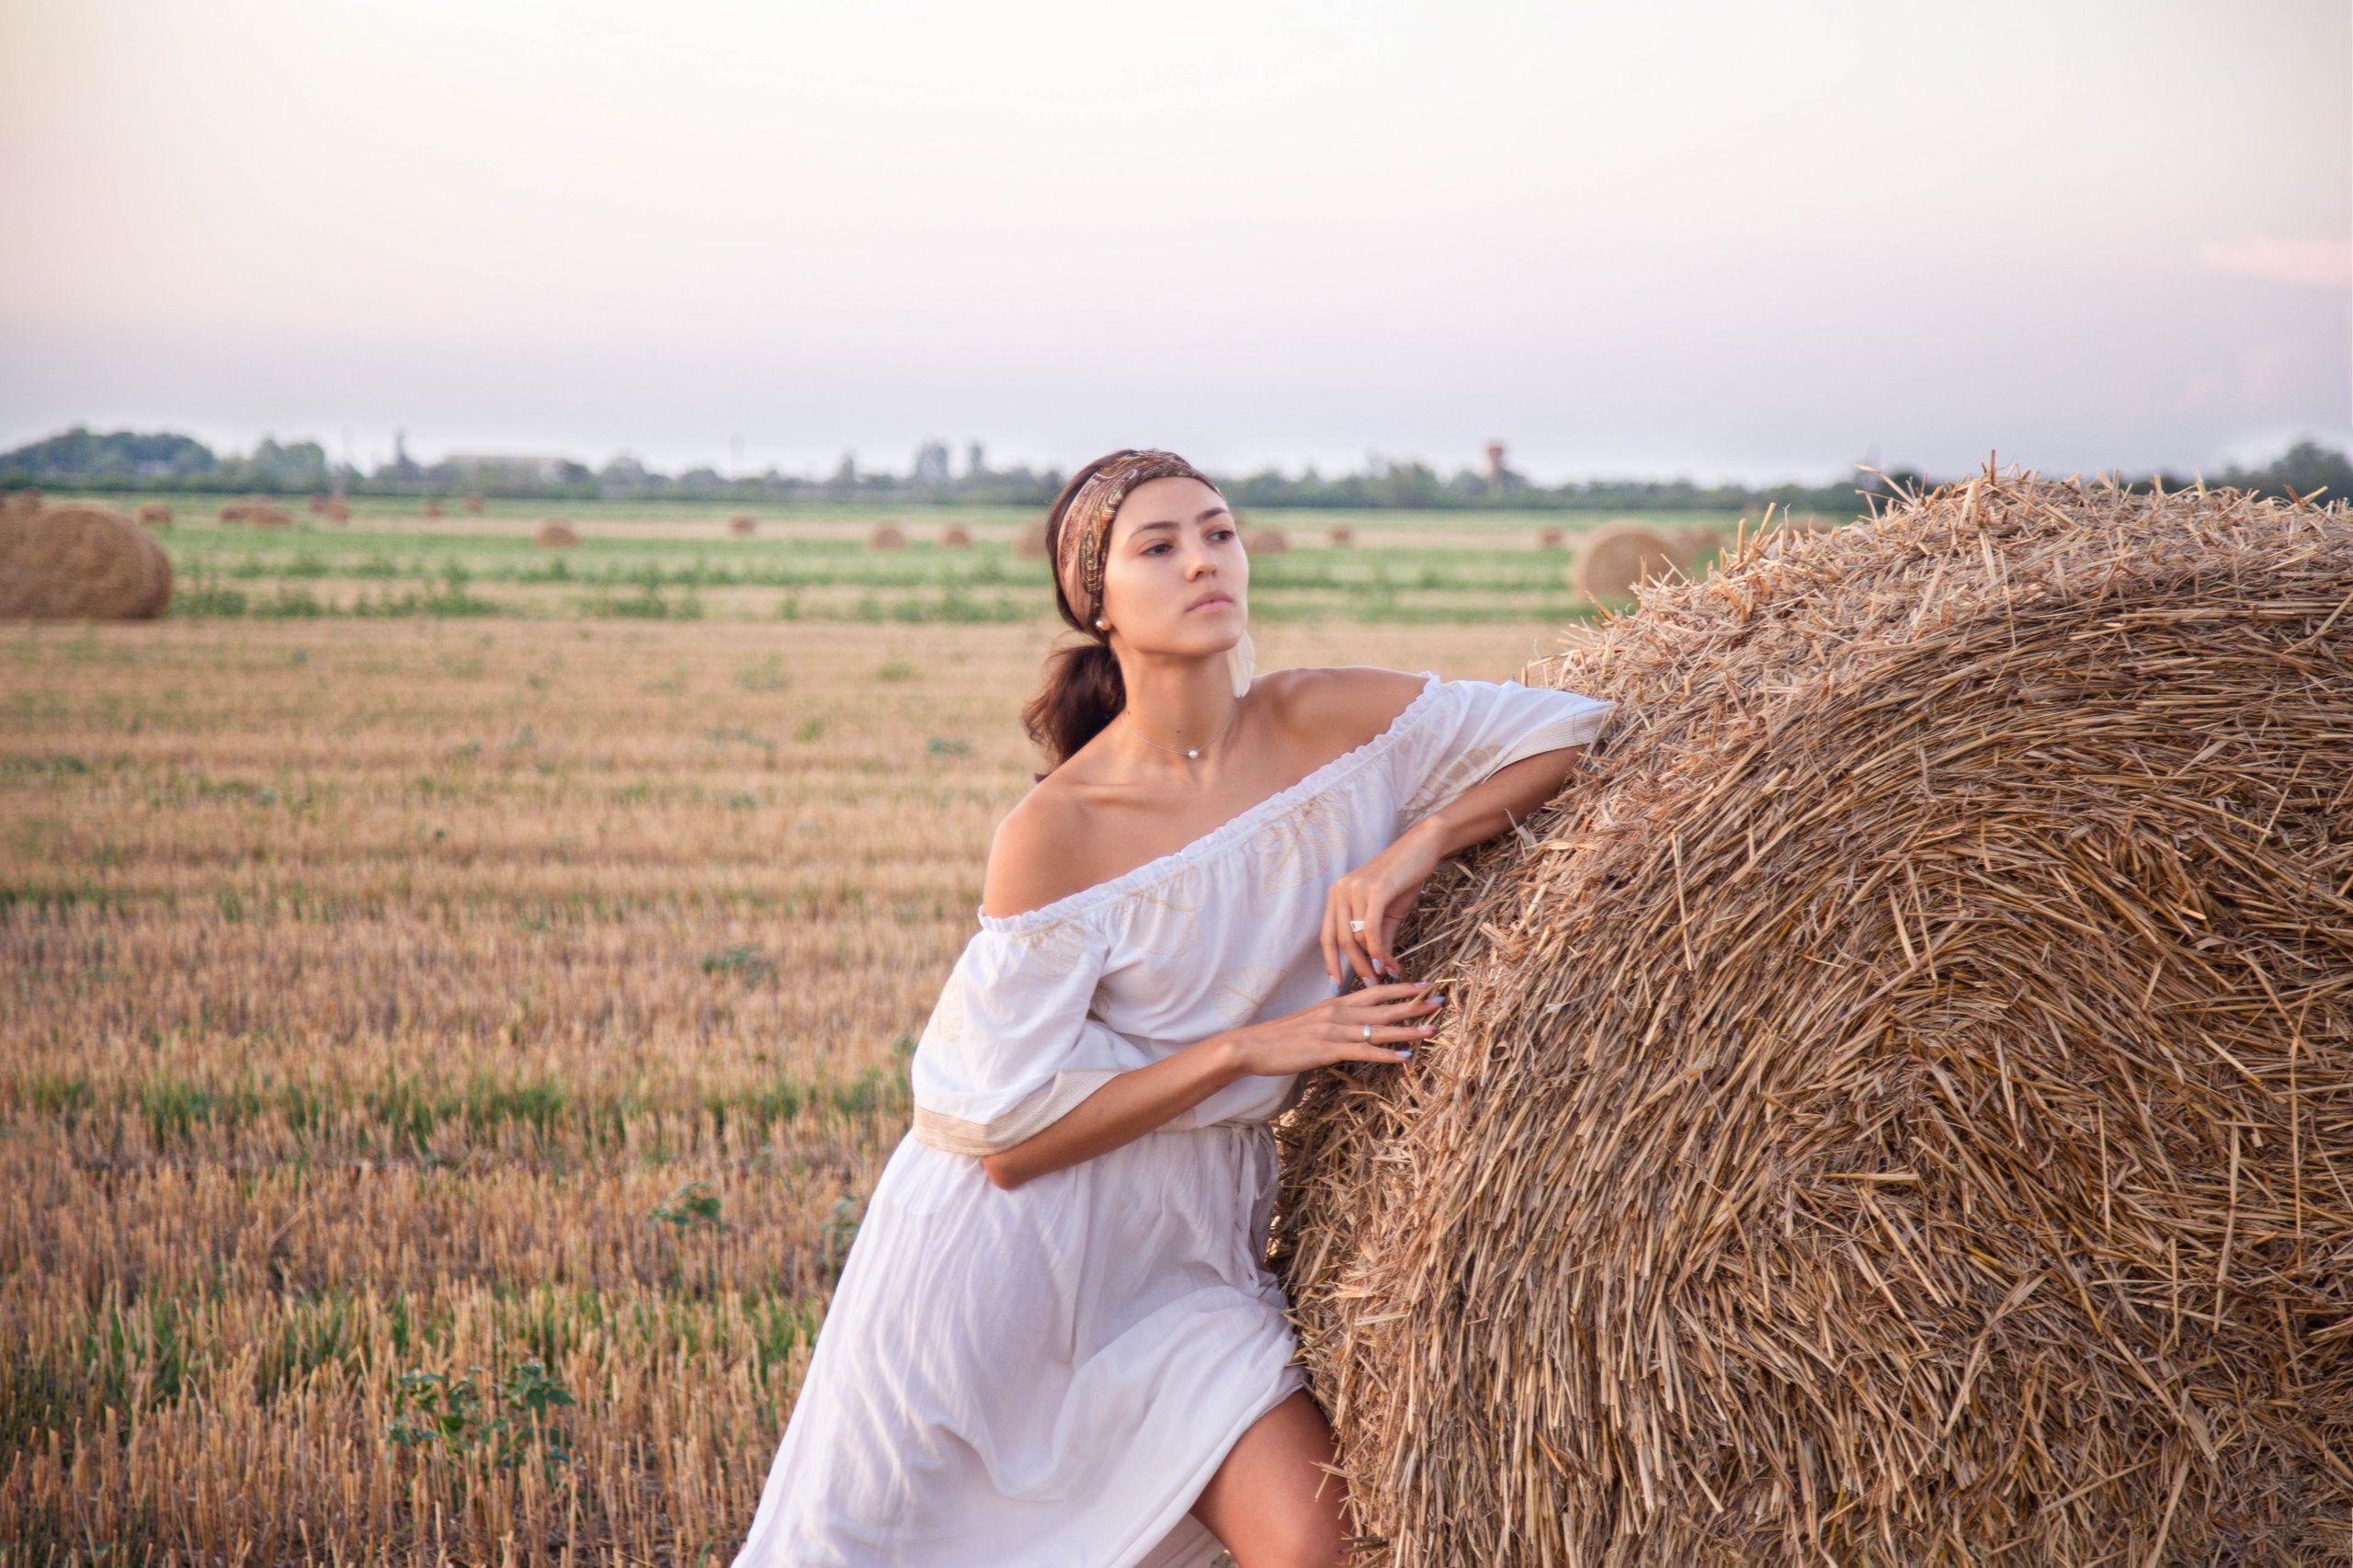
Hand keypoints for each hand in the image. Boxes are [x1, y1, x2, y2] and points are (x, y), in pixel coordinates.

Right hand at [1218, 981, 1442, 1077]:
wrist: (1253, 1046)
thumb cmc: (1280, 1037)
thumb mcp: (1311, 1022)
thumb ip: (1334, 1020)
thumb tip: (1353, 1024)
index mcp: (1336, 1003)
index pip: (1375, 991)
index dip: (1402, 988)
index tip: (1425, 985)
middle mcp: (1339, 1012)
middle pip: (1384, 1006)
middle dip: (1415, 1004)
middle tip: (1441, 999)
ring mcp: (1334, 1031)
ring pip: (1379, 1028)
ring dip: (1409, 1029)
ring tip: (1433, 1028)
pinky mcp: (1328, 1050)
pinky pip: (1363, 1051)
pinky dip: (1386, 1054)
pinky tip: (1405, 1058)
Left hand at [1321, 822, 1443, 985]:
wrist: (1421, 848)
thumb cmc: (1402, 879)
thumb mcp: (1387, 912)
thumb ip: (1379, 939)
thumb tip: (1381, 969)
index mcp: (1337, 895)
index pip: (1326, 935)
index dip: (1330, 962)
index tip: (1336, 985)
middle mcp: (1340, 891)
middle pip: (1340, 940)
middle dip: (1354, 967)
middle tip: (1368, 985)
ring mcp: (1355, 889)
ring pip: (1355, 937)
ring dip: (1370, 961)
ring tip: (1383, 975)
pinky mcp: (1374, 890)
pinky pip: (1370, 929)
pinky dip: (1378, 950)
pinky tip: (1386, 964)